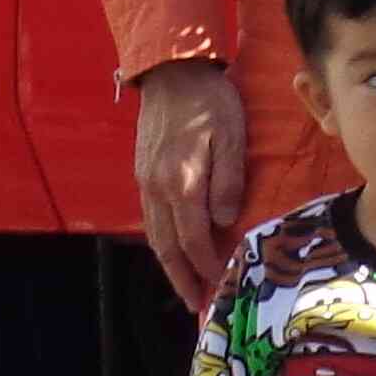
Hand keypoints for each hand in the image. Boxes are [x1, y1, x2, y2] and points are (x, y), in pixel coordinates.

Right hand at [132, 61, 246, 311]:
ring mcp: (146, 182)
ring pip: (155, 235)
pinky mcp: (143, 173)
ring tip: (184, 286)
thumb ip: (228, 180)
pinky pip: (151, 218)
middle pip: (167, 246)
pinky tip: (172, 248)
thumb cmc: (211, 101)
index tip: (219, 284)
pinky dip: (161, 241)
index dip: (206, 265)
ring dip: (169, 264)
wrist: (171, 72)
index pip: (194, 238)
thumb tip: (223, 222)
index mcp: (182, 183)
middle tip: (196, 304)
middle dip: (182, 278)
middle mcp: (157, 189)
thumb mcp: (232, 136)